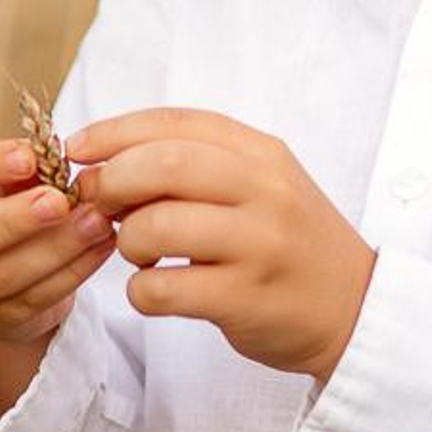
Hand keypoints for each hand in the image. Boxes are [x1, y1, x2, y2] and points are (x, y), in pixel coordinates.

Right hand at [0, 135, 120, 349]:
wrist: (1, 253)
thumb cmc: (1, 195)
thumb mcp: (4, 172)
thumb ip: (26, 164)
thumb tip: (61, 162)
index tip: (28, 156)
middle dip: (12, 220)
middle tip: (60, 202)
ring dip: (52, 250)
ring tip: (95, 223)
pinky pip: (29, 301)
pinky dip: (70, 274)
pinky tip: (100, 248)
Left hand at [66, 107, 376, 387]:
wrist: (354, 308)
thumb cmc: (286, 241)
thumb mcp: (258, 184)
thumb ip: (194, 164)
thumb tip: (101, 161)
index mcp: (263, 153)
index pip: (176, 124)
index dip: (114, 132)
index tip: (76, 149)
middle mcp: (266, 191)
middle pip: (163, 164)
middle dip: (113, 181)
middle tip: (100, 205)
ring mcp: (260, 246)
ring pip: (158, 226)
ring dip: (128, 241)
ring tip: (141, 253)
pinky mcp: (247, 300)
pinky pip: (163, 289)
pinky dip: (141, 292)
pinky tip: (156, 291)